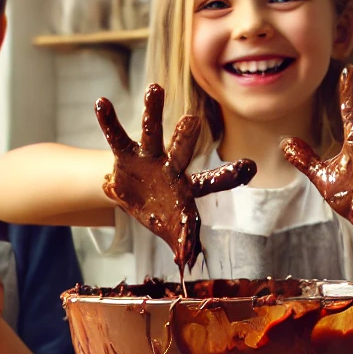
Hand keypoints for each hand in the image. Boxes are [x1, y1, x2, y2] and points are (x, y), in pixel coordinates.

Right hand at [97, 84, 256, 270]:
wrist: (135, 197)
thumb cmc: (162, 211)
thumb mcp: (171, 229)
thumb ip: (182, 243)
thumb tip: (187, 264)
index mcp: (188, 186)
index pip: (212, 181)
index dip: (230, 175)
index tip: (251, 166)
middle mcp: (171, 165)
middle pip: (181, 149)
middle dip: (185, 136)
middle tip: (192, 119)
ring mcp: (148, 156)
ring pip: (151, 131)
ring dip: (152, 112)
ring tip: (154, 89)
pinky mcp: (124, 154)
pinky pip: (116, 136)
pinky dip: (109, 121)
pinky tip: (101, 103)